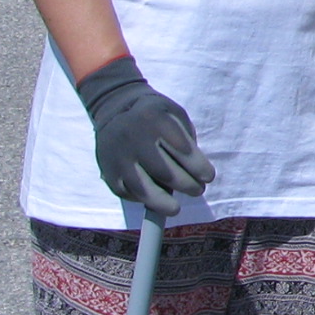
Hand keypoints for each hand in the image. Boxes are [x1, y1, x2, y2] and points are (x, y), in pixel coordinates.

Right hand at [75, 58, 216, 221]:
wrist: (114, 105)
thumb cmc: (154, 113)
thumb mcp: (174, 114)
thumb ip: (185, 139)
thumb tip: (194, 173)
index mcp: (156, 121)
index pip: (183, 152)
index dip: (199, 169)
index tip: (208, 177)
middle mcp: (134, 139)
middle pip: (165, 173)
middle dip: (187, 186)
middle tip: (197, 190)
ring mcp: (118, 156)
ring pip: (142, 189)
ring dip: (163, 203)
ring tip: (175, 209)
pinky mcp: (106, 169)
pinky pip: (125, 192)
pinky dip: (140, 200)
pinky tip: (152, 199)